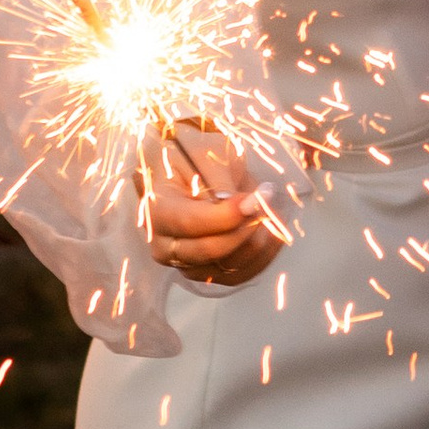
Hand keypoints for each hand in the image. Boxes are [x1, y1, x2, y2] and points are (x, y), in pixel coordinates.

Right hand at [141, 124, 284, 287]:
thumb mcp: (207, 153)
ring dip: (257, 240)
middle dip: (244, 227)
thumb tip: (236, 204)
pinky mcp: (209, 273)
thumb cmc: (197, 156)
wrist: (195, 170)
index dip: (225, 215)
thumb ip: (218, 178)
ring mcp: (186, 264)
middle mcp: (164, 245)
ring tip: (268, 210)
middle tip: (266, 201)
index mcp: (156, 210)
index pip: (189, 223)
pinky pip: (241, 275)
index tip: (255, 198)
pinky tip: (272, 230)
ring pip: (229, 266)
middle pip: (209, 250)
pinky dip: (263, 255)